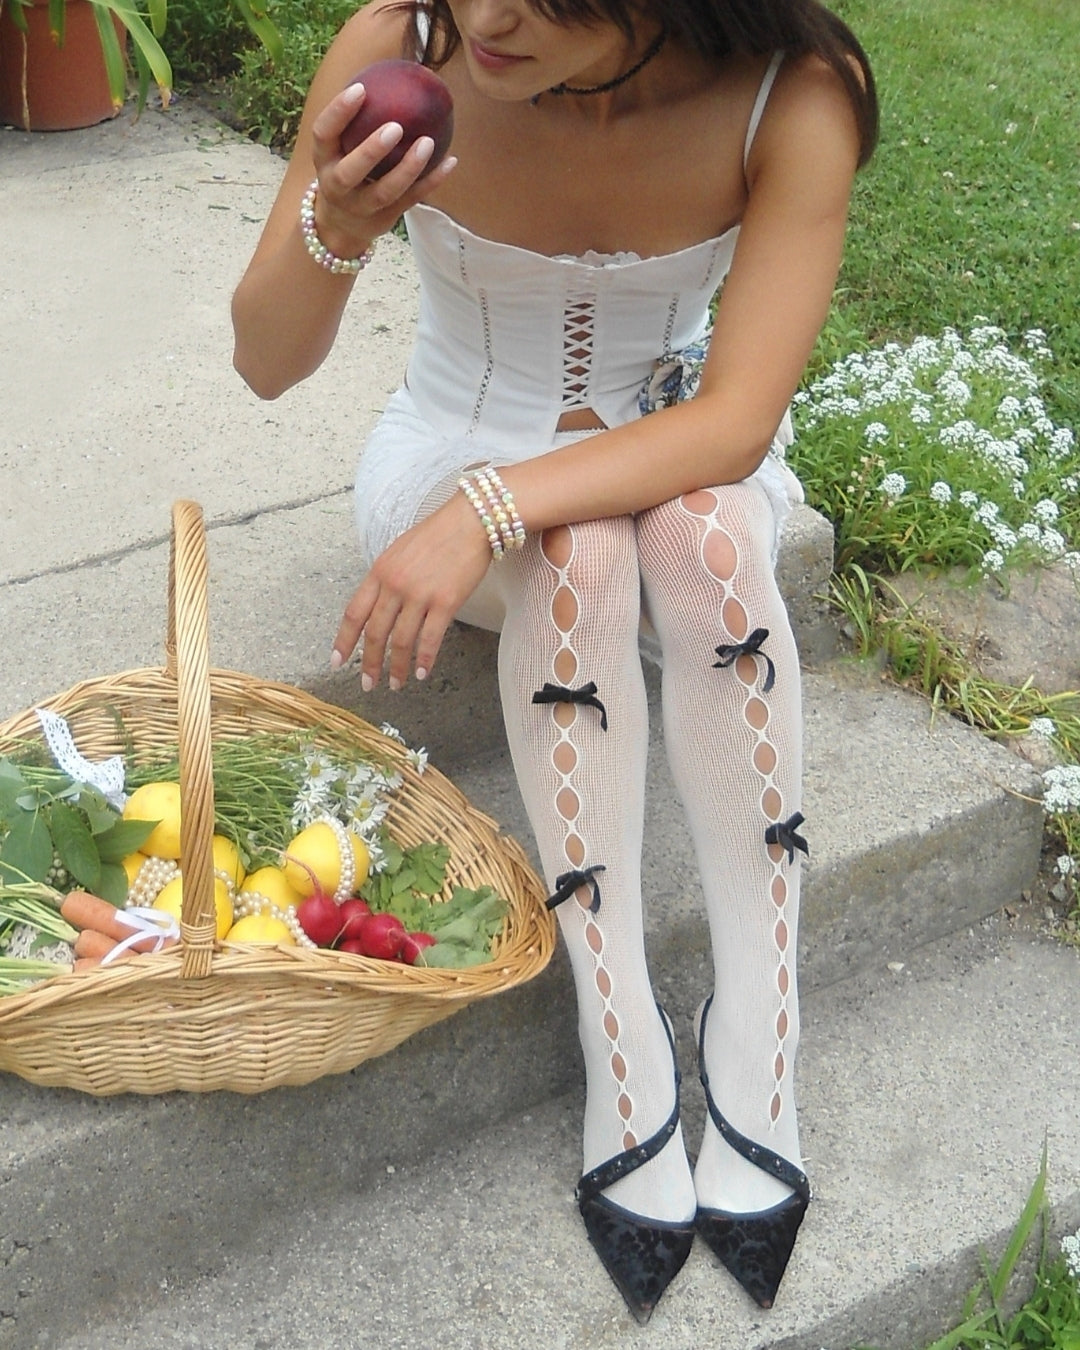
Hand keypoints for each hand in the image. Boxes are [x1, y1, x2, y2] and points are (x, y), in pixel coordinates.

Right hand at [309, 82, 456, 258]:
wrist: (342, 225)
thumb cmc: (345, 168)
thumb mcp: (339, 146)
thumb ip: (357, 118)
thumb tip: (391, 71)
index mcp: (323, 159)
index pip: (323, 132)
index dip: (339, 112)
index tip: (360, 89)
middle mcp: (337, 185)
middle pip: (351, 170)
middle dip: (371, 150)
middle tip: (395, 126)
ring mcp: (361, 206)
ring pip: (384, 191)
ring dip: (407, 169)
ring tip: (427, 142)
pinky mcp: (385, 219)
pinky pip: (410, 200)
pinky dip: (431, 182)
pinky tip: (451, 162)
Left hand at [332, 494, 492, 689]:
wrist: (472, 520)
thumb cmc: (439, 533)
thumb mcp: (400, 551)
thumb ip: (387, 578)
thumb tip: (381, 606)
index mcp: (380, 571)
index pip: (354, 613)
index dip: (344, 641)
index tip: (338, 661)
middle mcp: (395, 584)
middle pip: (375, 633)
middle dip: (369, 663)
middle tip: (369, 683)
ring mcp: (419, 594)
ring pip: (400, 640)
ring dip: (397, 667)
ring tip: (396, 683)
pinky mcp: (445, 602)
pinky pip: (430, 639)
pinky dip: (425, 659)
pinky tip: (422, 672)